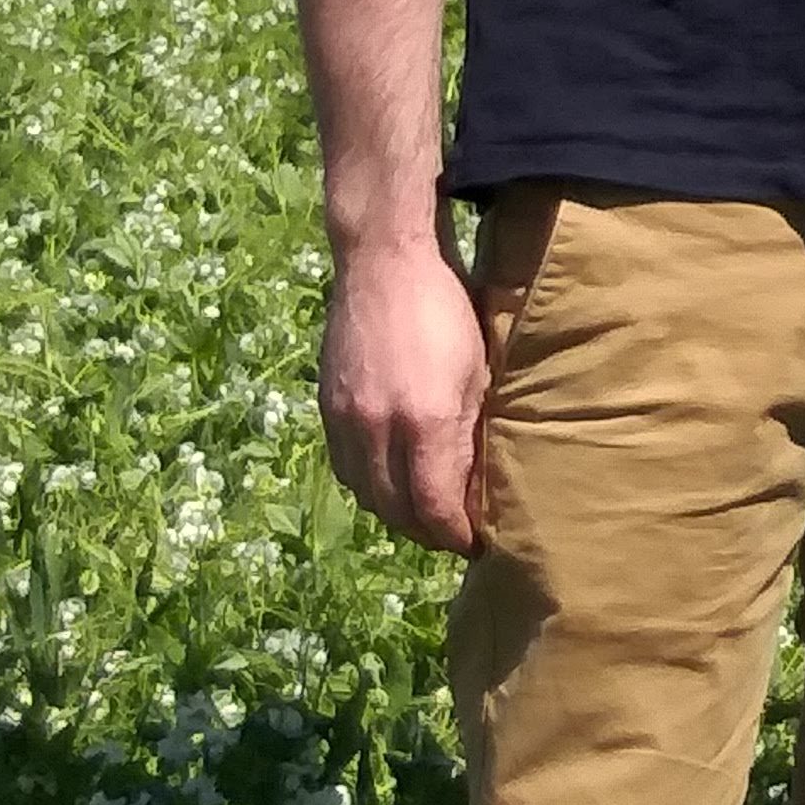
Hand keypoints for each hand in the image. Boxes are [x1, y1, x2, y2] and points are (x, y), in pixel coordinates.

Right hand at [321, 230, 490, 548]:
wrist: (383, 261)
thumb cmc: (446, 310)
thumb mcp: (478, 374)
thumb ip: (471, 436)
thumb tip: (474, 489)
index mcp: (425, 423)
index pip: (435, 508)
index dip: (455, 536)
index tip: (474, 543)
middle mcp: (378, 429)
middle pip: (397, 512)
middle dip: (427, 533)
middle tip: (451, 536)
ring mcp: (346, 419)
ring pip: (365, 494)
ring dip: (394, 514)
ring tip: (423, 515)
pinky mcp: (326, 407)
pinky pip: (343, 467)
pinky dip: (367, 485)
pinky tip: (388, 481)